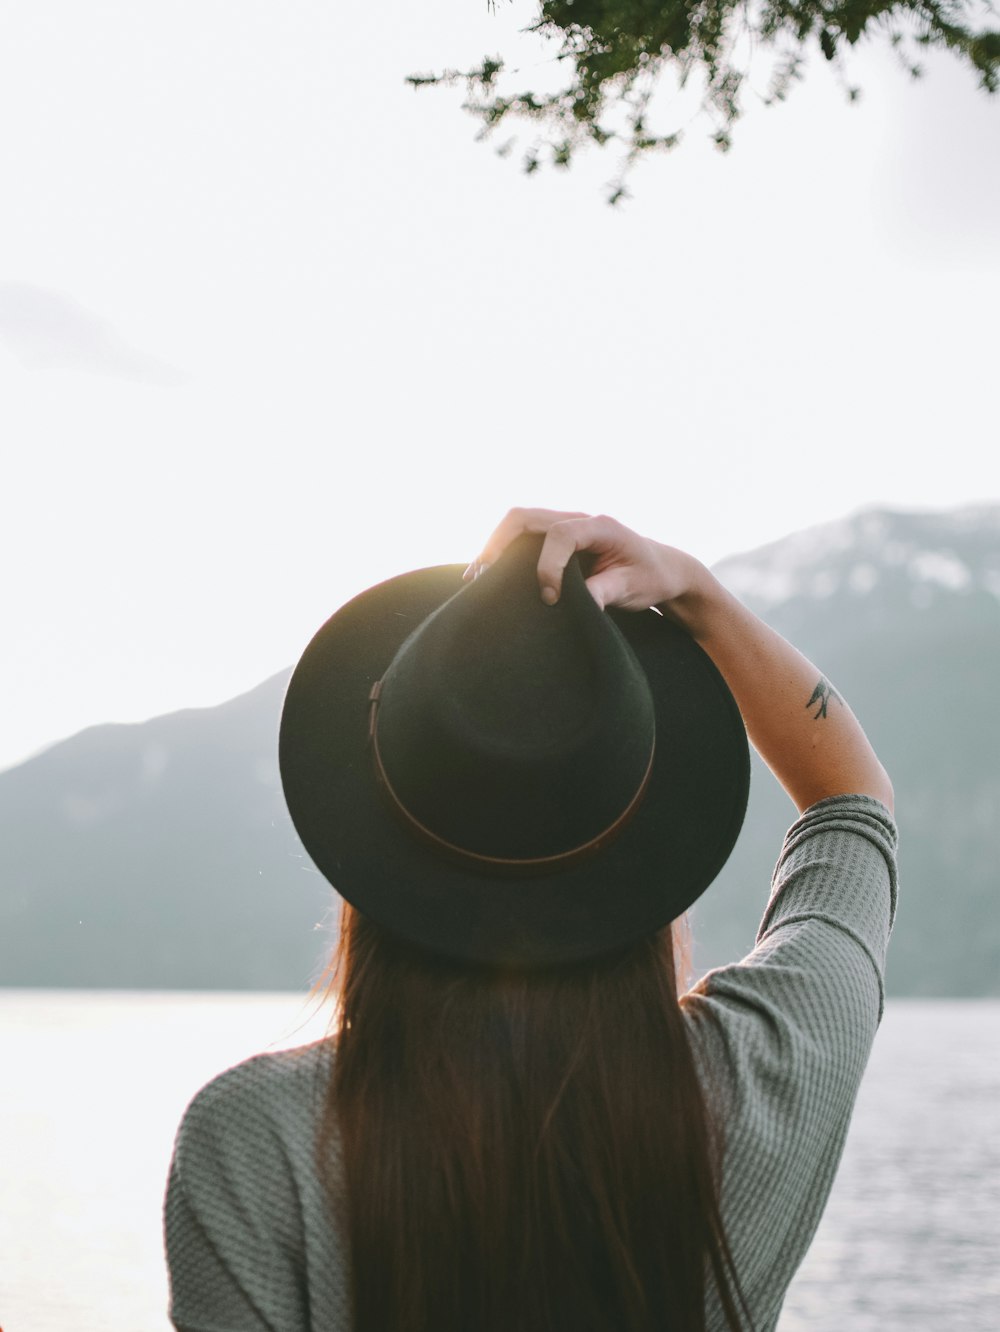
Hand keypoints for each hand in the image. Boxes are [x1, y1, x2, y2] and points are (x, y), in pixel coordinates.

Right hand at [467, 508, 704, 612]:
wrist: (662, 570)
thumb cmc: (651, 577)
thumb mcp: (633, 589)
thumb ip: (606, 592)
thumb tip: (581, 603)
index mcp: (601, 526)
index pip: (559, 534)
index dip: (547, 566)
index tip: (550, 598)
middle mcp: (579, 519)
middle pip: (525, 517)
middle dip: (498, 544)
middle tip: (481, 575)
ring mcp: (566, 527)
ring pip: (519, 525)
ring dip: (495, 547)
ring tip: (476, 578)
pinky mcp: (559, 541)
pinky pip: (524, 538)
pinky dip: (503, 553)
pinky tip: (488, 575)